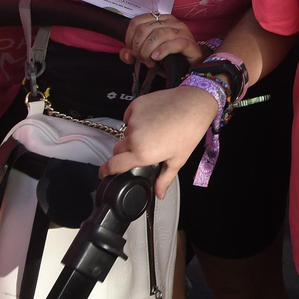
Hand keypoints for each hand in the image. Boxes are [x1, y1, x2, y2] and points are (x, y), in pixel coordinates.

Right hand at [102, 86, 218, 198]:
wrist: (195, 104)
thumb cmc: (189, 132)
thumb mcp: (178, 159)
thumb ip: (164, 179)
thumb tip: (159, 195)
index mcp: (142, 153)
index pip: (113, 165)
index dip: (106, 171)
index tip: (103, 173)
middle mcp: (133, 137)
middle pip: (118, 149)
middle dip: (125, 153)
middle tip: (142, 150)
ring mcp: (133, 120)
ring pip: (126, 132)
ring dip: (134, 135)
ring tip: (153, 132)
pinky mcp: (135, 105)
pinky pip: (130, 116)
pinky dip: (137, 119)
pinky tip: (152, 119)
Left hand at [121, 12, 205, 70]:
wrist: (191, 66)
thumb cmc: (170, 58)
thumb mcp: (147, 55)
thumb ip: (134, 53)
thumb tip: (125, 54)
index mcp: (160, 20)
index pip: (137, 21)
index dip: (130, 38)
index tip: (132, 51)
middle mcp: (171, 22)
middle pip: (145, 29)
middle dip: (138, 47)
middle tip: (141, 60)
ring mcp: (182, 31)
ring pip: (158, 34)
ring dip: (148, 51)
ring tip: (149, 62)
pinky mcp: (189, 43)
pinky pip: (173, 43)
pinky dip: (162, 51)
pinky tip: (156, 58)